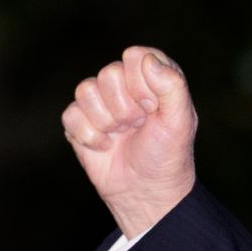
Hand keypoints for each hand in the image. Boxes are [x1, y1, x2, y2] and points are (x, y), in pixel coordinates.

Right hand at [61, 45, 197, 237]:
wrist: (144, 193)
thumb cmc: (167, 155)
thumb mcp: (180, 121)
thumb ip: (172, 85)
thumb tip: (146, 59)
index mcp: (152, 76)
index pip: (135, 57)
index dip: (142, 85)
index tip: (152, 109)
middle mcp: (124, 84)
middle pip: (109, 74)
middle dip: (124, 107)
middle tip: (137, 126)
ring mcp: (99, 103)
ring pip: (85, 90)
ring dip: (106, 122)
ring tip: (120, 136)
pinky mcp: (79, 122)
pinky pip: (70, 114)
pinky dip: (88, 136)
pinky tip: (104, 147)